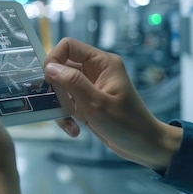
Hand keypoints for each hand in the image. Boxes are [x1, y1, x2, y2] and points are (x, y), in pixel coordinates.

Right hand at [44, 38, 181, 171]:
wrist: (144, 146)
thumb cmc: (127, 124)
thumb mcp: (97, 104)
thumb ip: (73, 82)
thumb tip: (50, 68)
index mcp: (102, 63)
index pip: (69, 46)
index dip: (54, 59)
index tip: (48, 80)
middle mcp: (94, 71)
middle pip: (61, 68)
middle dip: (55, 88)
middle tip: (55, 105)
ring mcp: (89, 86)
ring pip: (61, 87)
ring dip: (60, 106)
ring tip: (68, 122)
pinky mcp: (86, 101)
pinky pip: (66, 102)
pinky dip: (65, 115)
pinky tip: (73, 129)